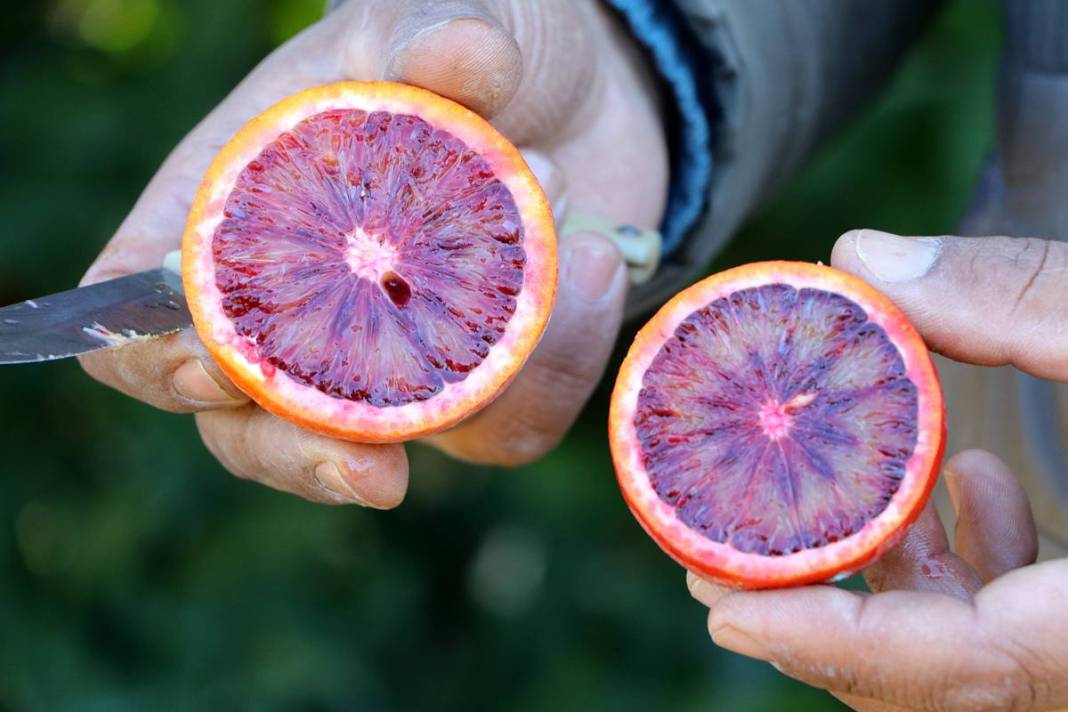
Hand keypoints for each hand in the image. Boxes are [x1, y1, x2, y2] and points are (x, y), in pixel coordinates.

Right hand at [80, 0, 667, 504]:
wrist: (586, 92)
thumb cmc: (480, 43)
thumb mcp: (447, 11)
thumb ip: (440, 30)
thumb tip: (459, 59)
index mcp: (240, 208)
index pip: (143, 306)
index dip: (155, 353)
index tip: (218, 365)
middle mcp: (305, 305)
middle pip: (249, 428)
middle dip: (303, 458)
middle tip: (374, 472)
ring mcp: (394, 359)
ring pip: (392, 453)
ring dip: (484, 373)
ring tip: (567, 229)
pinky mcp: (485, 385)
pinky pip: (511, 428)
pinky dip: (562, 360)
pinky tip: (602, 263)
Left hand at [688, 230, 1067, 710]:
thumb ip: (1019, 295)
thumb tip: (864, 258)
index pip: (955, 666)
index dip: (827, 644)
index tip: (722, 612)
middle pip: (942, 673)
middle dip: (827, 617)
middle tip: (723, 562)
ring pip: (982, 645)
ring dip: (902, 573)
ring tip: (841, 492)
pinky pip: (1034, 615)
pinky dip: (982, 558)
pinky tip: (973, 478)